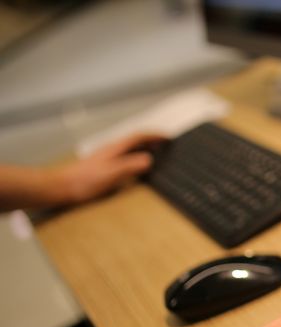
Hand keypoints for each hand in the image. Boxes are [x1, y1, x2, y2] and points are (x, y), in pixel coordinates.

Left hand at [51, 133, 165, 203]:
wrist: (62, 186)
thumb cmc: (85, 181)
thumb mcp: (111, 173)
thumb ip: (130, 165)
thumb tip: (149, 159)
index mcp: (115, 148)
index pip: (138, 136)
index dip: (154, 136)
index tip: (168, 137)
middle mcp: (112, 149)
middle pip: (135, 140)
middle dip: (151, 140)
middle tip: (166, 145)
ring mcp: (107, 157)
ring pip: (130, 148)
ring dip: (144, 148)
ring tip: (156, 154)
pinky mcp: (103, 166)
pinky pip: (125, 157)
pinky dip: (136, 157)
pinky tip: (136, 166)